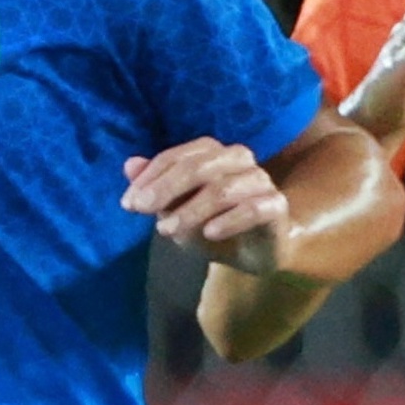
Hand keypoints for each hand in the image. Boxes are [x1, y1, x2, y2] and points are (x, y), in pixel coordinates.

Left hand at [122, 139, 294, 274]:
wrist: (255, 252)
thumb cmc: (214, 225)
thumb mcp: (178, 209)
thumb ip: (156, 188)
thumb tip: (129, 165)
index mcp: (213, 152)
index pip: (177, 157)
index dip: (150, 178)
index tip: (128, 204)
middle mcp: (238, 158)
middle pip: (198, 166)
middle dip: (166, 189)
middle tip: (142, 210)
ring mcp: (260, 180)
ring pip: (222, 189)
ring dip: (191, 211)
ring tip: (167, 231)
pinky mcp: (276, 205)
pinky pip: (252, 209)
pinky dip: (229, 220)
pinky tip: (210, 233)